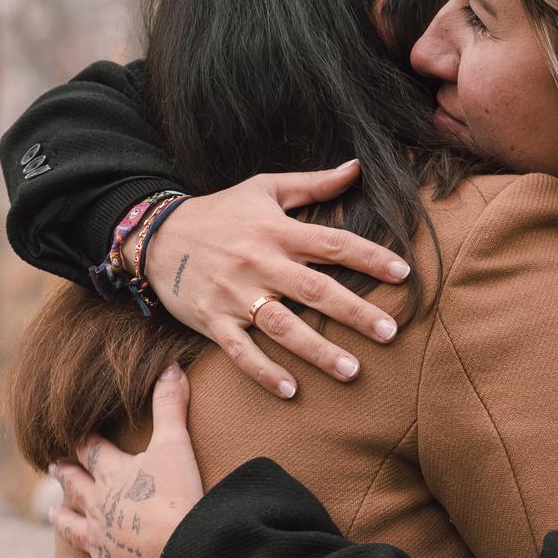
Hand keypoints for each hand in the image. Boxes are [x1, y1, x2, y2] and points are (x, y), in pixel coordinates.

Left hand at [47, 366, 203, 557]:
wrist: (178, 551)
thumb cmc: (177, 496)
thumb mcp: (176, 445)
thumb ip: (171, 406)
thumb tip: (170, 367)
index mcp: (112, 473)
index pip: (92, 449)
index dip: (85, 439)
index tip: (77, 432)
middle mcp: (98, 505)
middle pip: (75, 487)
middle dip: (65, 475)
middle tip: (54, 468)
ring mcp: (99, 540)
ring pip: (72, 527)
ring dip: (62, 518)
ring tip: (53, 512)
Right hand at [140, 160, 411, 399]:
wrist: (154, 235)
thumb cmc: (218, 212)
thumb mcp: (263, 188)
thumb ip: (312, 185)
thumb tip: (357, 168)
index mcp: (275, 231)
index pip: (332, 243)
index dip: (369, 258)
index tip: (403, 274)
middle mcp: (259, 263)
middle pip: (314, 289)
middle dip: (354, 312)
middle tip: (389, 332)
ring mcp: (235, 295)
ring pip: (282, 325)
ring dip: (317, 350)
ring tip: (351, 370)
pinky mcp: (213, 320)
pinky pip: (240, 351)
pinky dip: (264, 371)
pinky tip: (291, 389)